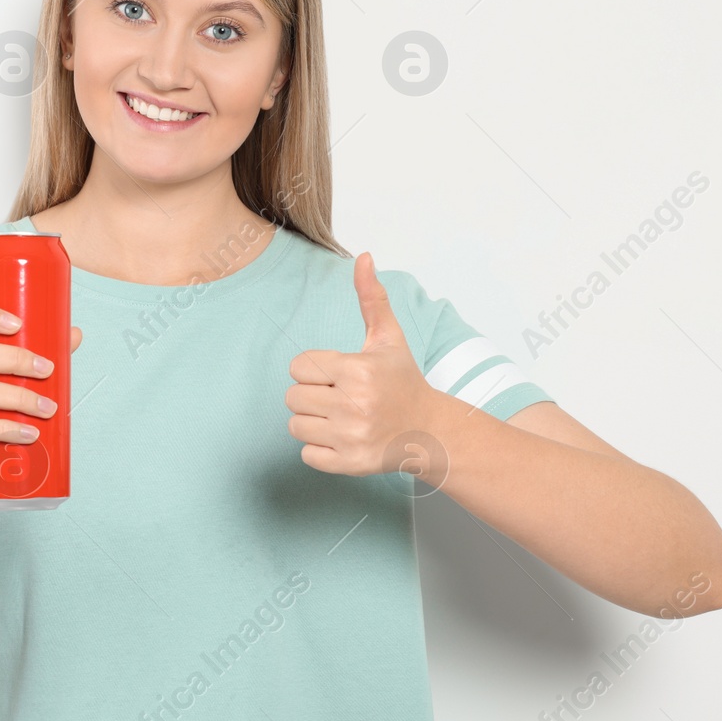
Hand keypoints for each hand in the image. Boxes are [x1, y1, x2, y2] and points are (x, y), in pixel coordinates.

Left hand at [284, 252, 437, 475]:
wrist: (428, 430)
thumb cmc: (402, 381)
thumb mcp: (388, 338)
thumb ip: (371, 297)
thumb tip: (363, 256)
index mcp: (358, 370)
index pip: (299, 366)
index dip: (314, 368)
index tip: (336, 374)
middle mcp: (354, 404)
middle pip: (293, 396)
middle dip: (311, 394)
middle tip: (338, 396)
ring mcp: (351, 437)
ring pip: (295, 425)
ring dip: (311, 421)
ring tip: (338, 417)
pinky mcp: (349, 463)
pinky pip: (306, 454)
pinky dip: (318, 448)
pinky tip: (341, 438)